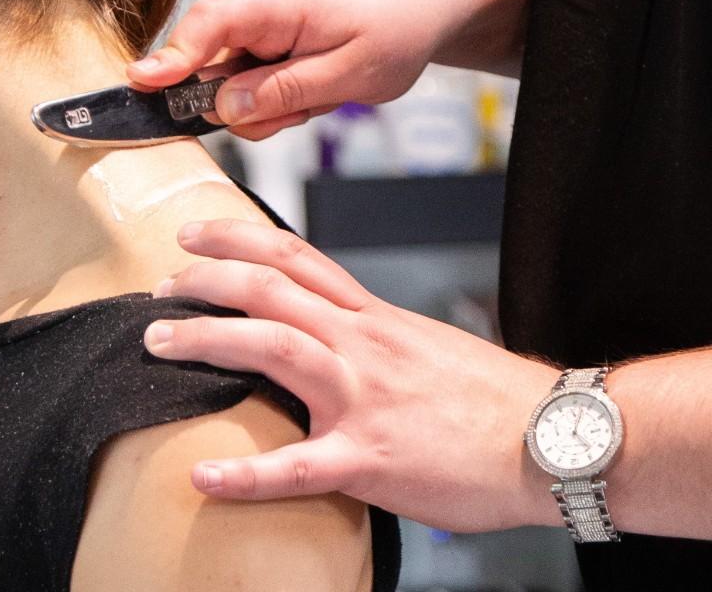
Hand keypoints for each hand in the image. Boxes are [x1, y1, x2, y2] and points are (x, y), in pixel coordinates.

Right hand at [124, 0, 462, 141]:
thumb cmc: (395, 26)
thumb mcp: (348, 74)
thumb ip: (282, 92)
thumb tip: (223, 108)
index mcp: (272, 4)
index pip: (206, 26)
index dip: (171, 58)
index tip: (142, 84)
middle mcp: (252, 3)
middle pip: (212, 69)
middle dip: (251, 105)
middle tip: (305, 109)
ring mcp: (256, 16)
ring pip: (231, 81)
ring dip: (269, 102)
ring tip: (319, 93)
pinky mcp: (263, 30)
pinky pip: (248, 75)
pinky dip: (277, 92)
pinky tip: (313, 86)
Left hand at [142, 218, 560, 531]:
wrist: (555, 438)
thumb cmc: (494, 401)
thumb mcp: (427, 346)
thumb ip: (374, 339)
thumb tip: (333, 340)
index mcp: (375, 319)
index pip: (298, 257)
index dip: (239, 239)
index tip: (196, 234)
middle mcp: (363, 344)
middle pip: (271, 288)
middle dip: (205, 279)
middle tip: (160, 286)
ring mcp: (364, 398)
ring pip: (273, 346)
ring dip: (205, 340)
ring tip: (157, 344)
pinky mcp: (371, 459)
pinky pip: (296, 466)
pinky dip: (244, 474)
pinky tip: (203, 477)